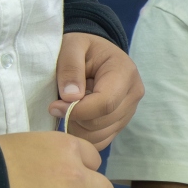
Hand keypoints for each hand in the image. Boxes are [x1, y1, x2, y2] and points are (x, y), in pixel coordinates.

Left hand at [52, 32, 143, 150]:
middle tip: (59, 105)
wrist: (96, 53)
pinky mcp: (122, 123)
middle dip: (75, 118)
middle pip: (101, 122)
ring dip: (77, 128)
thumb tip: (71, 97)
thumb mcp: (72, 46)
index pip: (105, 103)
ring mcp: (130, 111)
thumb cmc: (82, 48)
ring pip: (99, 135)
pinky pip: (101, 141)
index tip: (54, 106)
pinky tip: (76, 118)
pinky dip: (83, 135)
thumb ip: (70, 68)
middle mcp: (133, 94)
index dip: (77, 110)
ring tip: (69, 108)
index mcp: (125, 72)